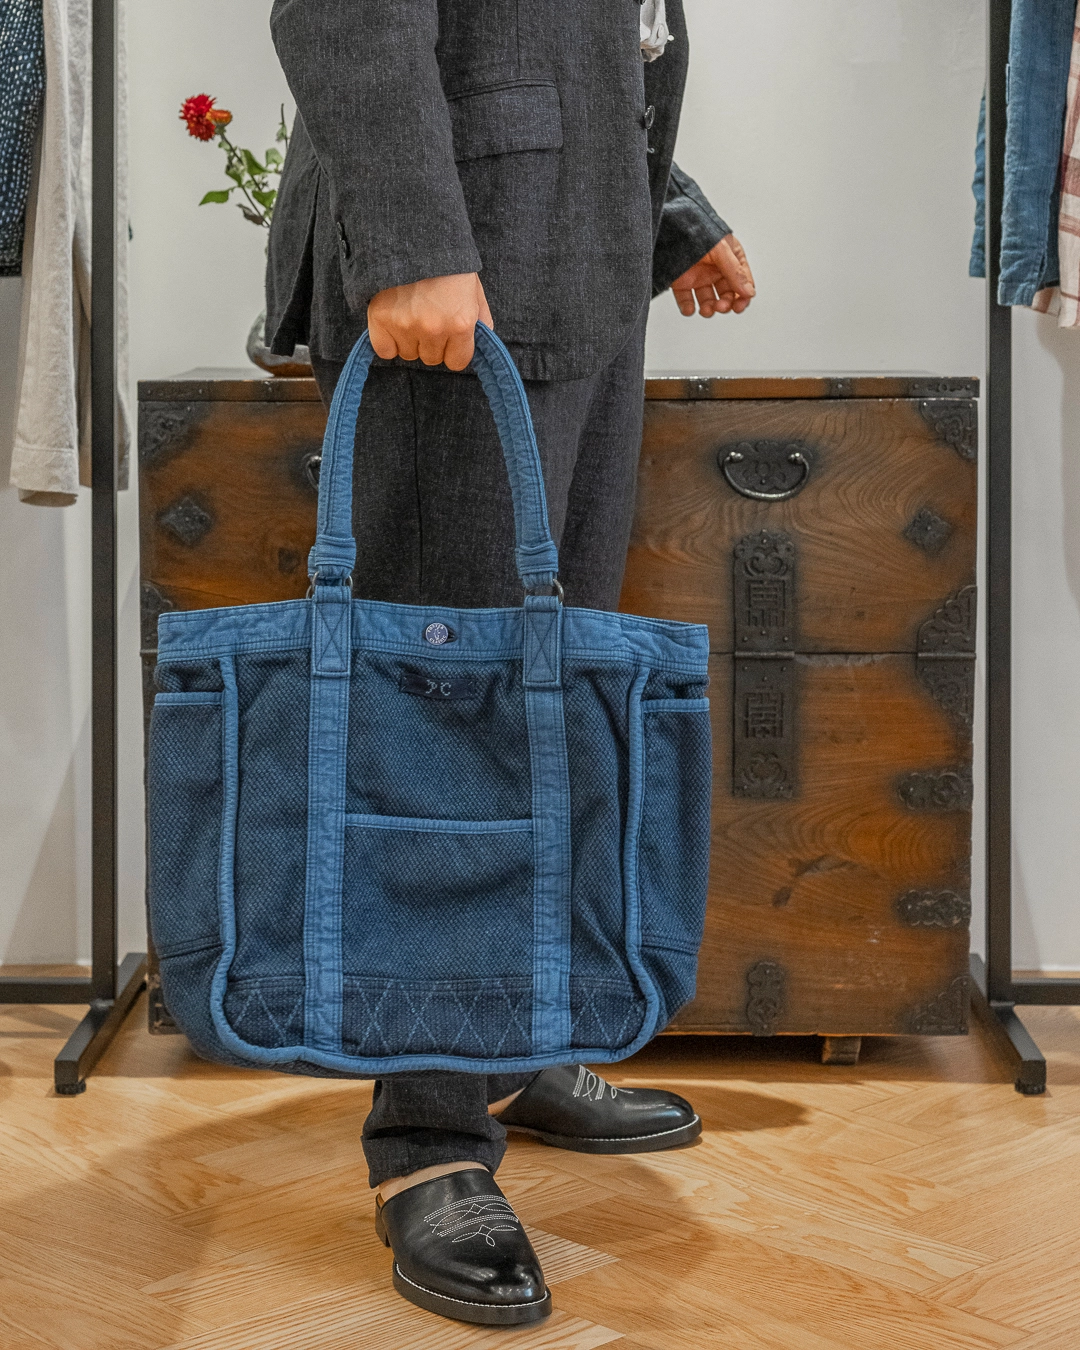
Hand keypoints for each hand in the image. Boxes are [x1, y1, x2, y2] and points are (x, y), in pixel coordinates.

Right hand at [368, 273, 493, 369]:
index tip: (448, 336)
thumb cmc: (447, 262)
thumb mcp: (474, 289)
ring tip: (410, 313)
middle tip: (427, 317)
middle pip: (432, 359)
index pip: (457, 362)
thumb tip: (481, 344)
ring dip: (410, 341)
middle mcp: (434, 329)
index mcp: (461, 323)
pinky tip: (393, 324)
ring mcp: (405, 325)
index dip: (453, 350)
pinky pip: (384, 351)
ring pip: (409, 355)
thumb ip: (480, 319)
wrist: (413, 234)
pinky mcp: (380, 319)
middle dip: (432, 343)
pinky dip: (387, 342)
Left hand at [671, 235, 754, 316]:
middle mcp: (716, 269)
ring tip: (706, 310)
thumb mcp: (720, 249)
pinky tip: (690, 309)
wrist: (668, 223)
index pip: (742, 282)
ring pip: (708, 300)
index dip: (743, 296)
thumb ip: (734, 271)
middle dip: (725, 304)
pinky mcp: (681, 282)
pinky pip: (686, 300)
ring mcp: (699, 276)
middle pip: (726, 294)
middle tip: (720, 307)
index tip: (739, 307)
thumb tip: (749, 292)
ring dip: (709, 308)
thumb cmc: (696, 228)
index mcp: (730, 258)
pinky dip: (688, 308)